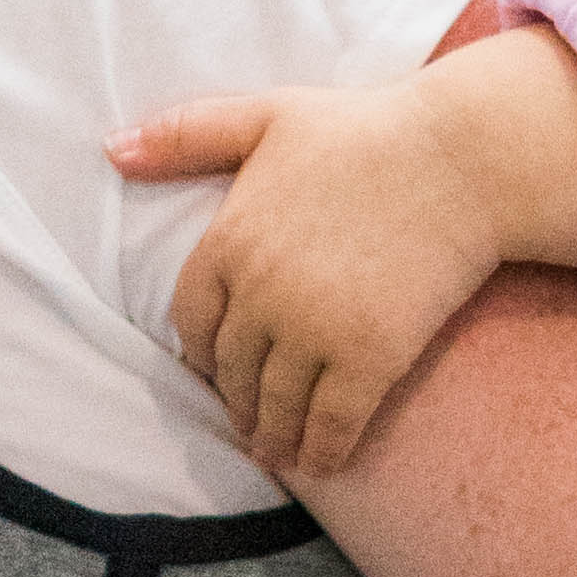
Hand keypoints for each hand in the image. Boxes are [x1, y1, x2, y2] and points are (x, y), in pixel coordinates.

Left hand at [115, 30, 576, 480]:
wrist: (464, 157)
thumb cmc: (366, 129)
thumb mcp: (265, 115)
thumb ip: (186, 134)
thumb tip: (112, 148)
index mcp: (230, 239)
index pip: (192, 320)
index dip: (202, 351)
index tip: (215, 368)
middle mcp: (262, 293)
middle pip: (234, 370)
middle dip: (238, 400)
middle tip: (249, 419)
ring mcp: (315, 330)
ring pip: (277, 404)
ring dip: (274, 435)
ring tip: (278, 449)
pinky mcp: (370, 358)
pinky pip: (334, 422)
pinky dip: (324, 449)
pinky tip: (324, 461)